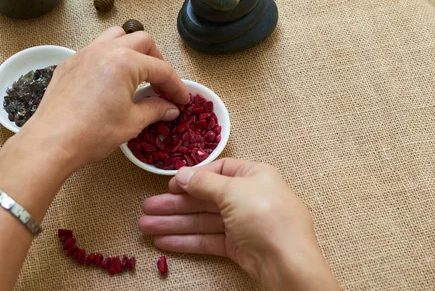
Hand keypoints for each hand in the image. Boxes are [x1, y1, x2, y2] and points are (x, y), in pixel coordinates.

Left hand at [11, 27, 189, 176]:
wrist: (52, 141)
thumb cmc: (92, 133)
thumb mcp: (132, 122)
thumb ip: (155, 110)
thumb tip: (170, 108)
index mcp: (125, 62)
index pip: (161, 69)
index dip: (176, 86)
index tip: (182, 100)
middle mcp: (105, 50)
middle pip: (142, 42)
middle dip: (157, 61)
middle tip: (161, 85)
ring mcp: (85, 53)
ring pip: (116, 37)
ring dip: (132, 50)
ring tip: (137, 73)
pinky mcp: (69, 63)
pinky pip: (95, 49)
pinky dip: (110, 58)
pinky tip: (110, 80)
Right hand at [139, 159, 339, 289]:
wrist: (289, 264)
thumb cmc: (267, 217)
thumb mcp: (234, 191)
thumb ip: (204, 183)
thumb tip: (182, 174)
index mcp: (254, 176)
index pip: (218, 171)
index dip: (193, 177)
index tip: (170, 185)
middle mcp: (248, 197)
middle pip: (205, 198)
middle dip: (175, 204)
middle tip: (146, 209)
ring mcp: (243, 224)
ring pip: (202, 220)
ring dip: (174, 223)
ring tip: (145, 227)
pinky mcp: (238, 247)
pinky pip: (208, 239)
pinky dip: (186, 241)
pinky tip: (164, 242)